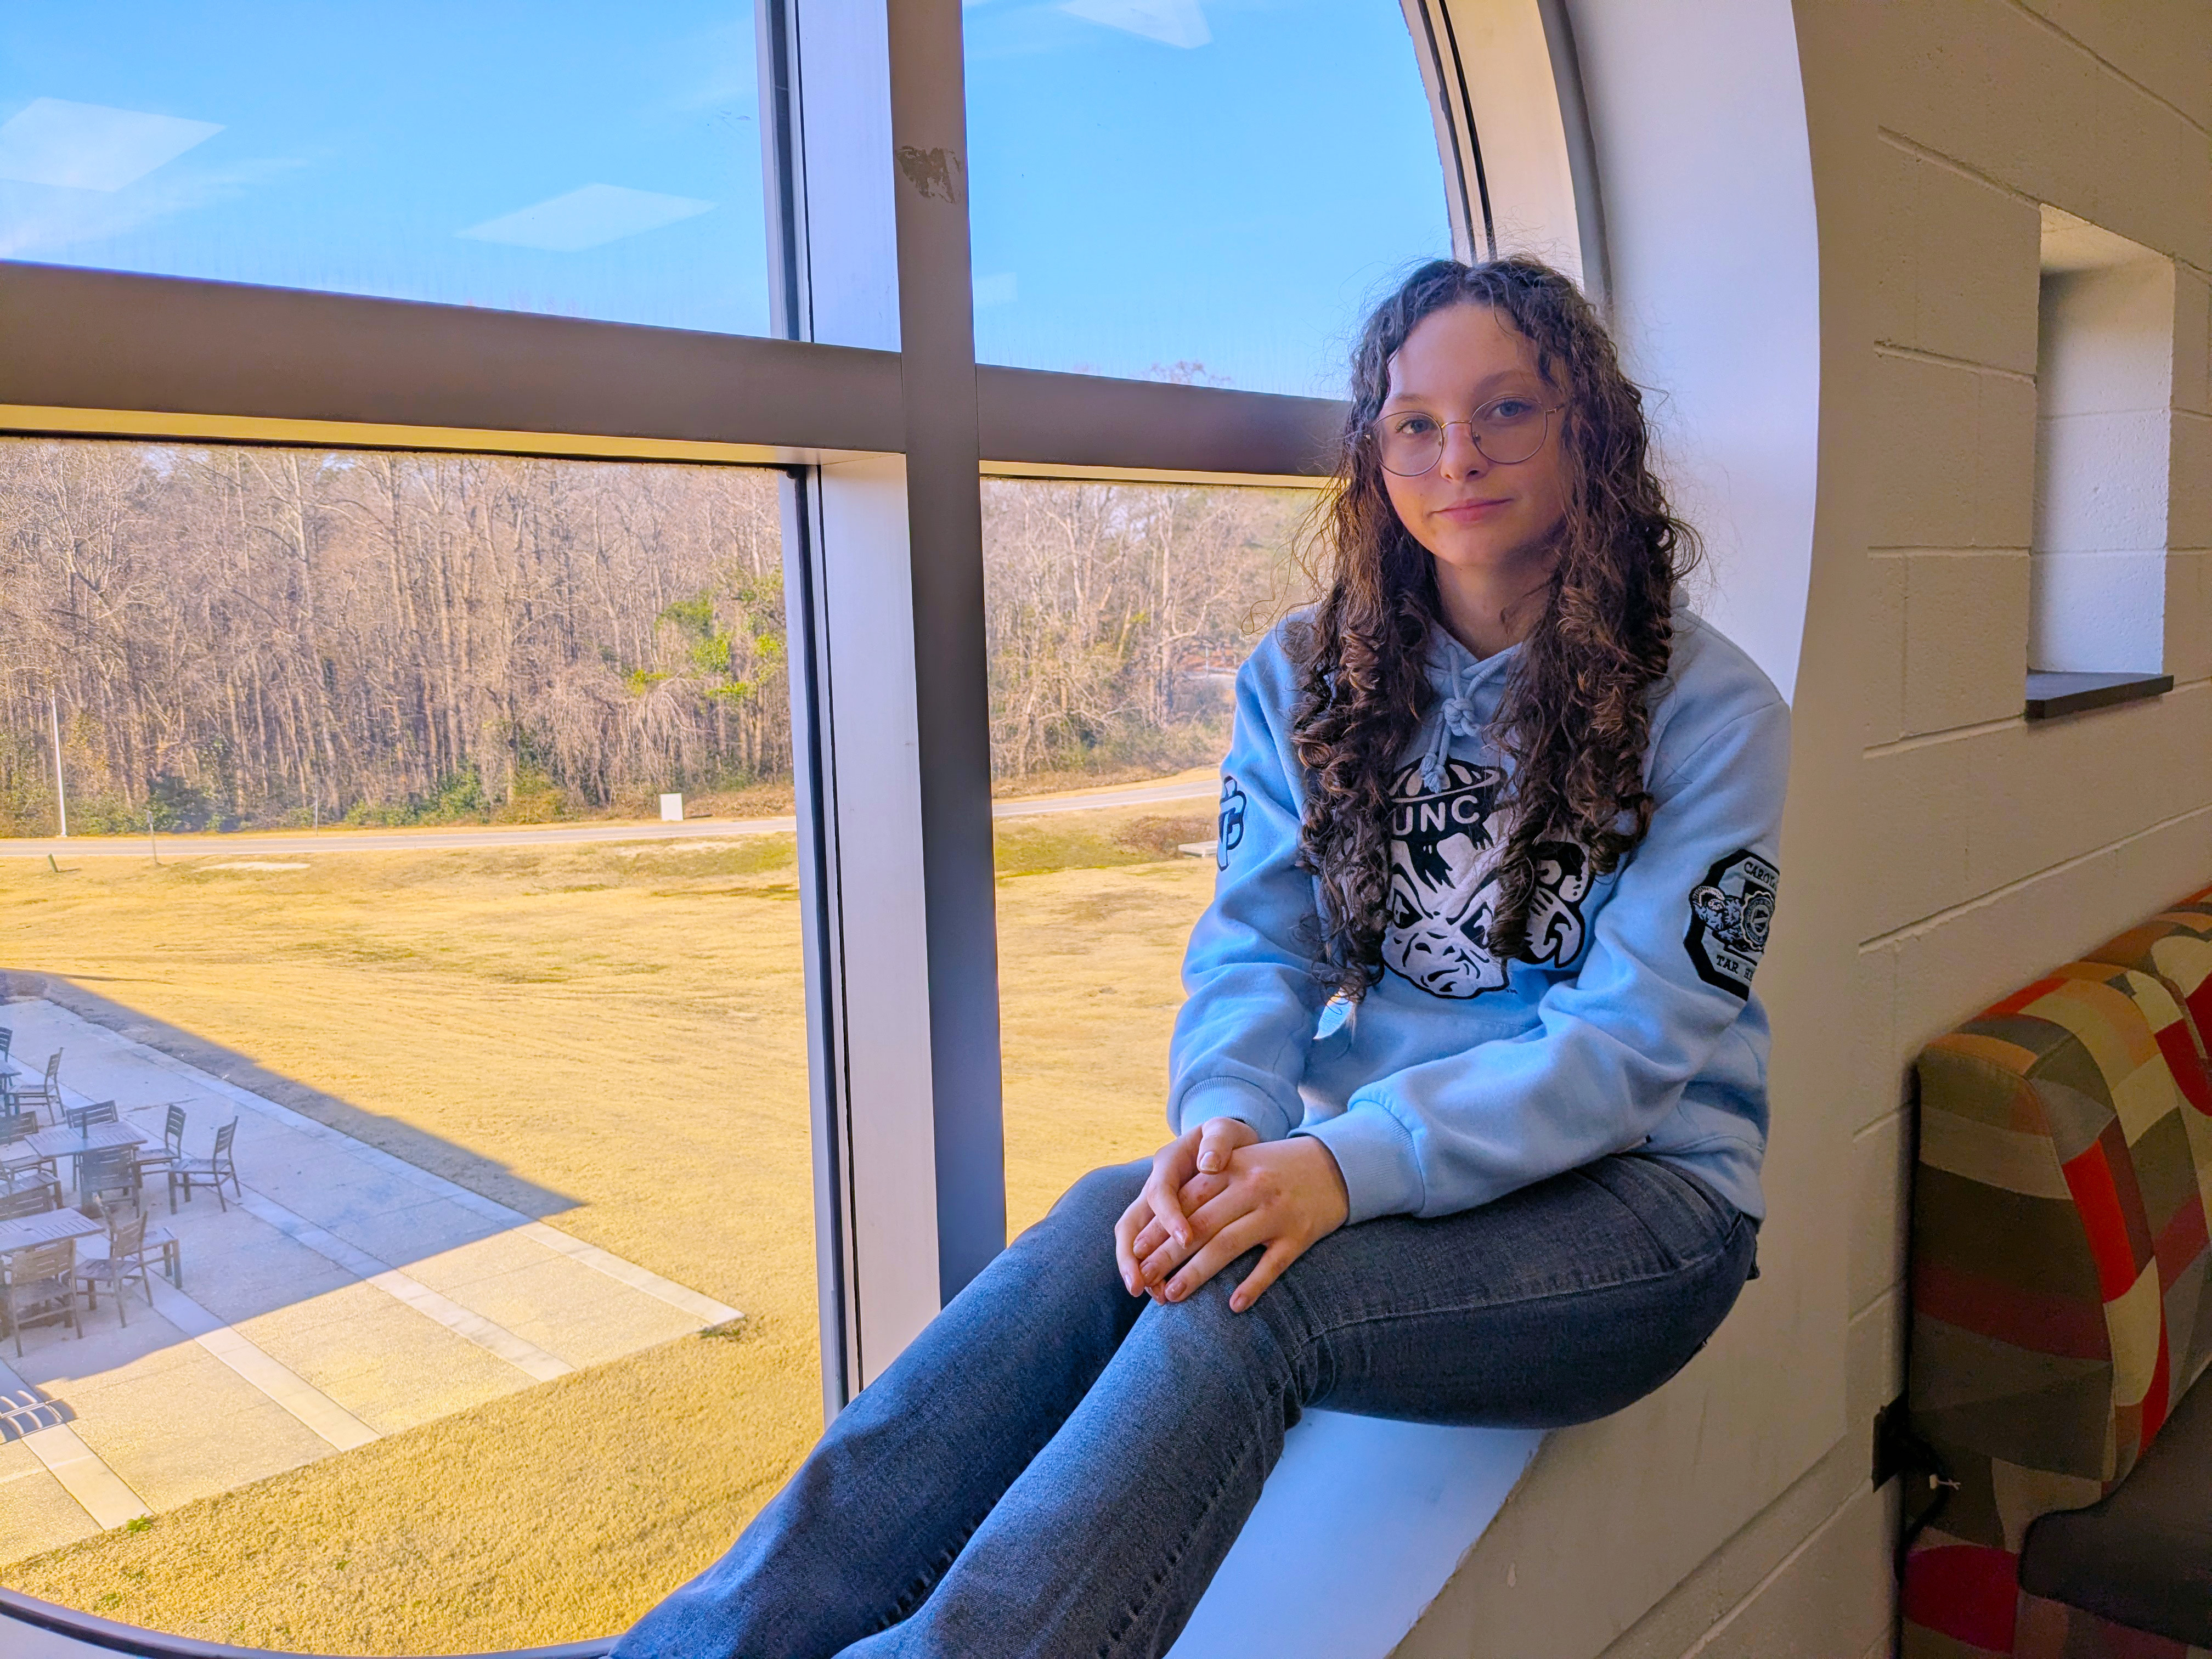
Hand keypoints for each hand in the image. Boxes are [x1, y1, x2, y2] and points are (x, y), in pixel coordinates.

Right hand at [1114, 1116, 1254, 1295]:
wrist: (1227, 1146)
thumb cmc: (1229, 1140)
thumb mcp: (1225, 1130)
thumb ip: (1218, 1141)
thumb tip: (1208, 1163)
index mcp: (1167, 1163)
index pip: (1159, 1192)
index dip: (1169, 1217)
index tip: (1187, 1240)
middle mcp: (1154, 1186)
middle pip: (1130, 1222)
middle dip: (1131, 1255)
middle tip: (1141, 1285)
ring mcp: (1155, 1208)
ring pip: (1134, 1240)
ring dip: (1137, 1269)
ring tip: (1155, 1297)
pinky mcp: (1162, 1223)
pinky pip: (1148, 1249)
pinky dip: (1152, 1271)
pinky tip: (1164, 1293)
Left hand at [1122, 1122, 1350, 1312]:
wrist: (1334, 1165)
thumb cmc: (1274, 1168)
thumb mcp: (1241, 1163)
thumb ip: (1207, 1183)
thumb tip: (1165, 1219)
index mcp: (1232, 1168)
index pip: (1187, 1199)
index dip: (1159, 1226)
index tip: (1135, 1251)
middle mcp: (1251, 1188)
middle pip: (1201, 1225)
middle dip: (1168, 1254)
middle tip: (1145, 1279)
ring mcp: (1276, 1213)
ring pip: (1229, 1245)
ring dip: (1198, 1273)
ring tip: (1172, 1295)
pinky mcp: (1300, 1235)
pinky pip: (1272, 1265)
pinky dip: (1252, 1286)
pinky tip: (1233, 1306)